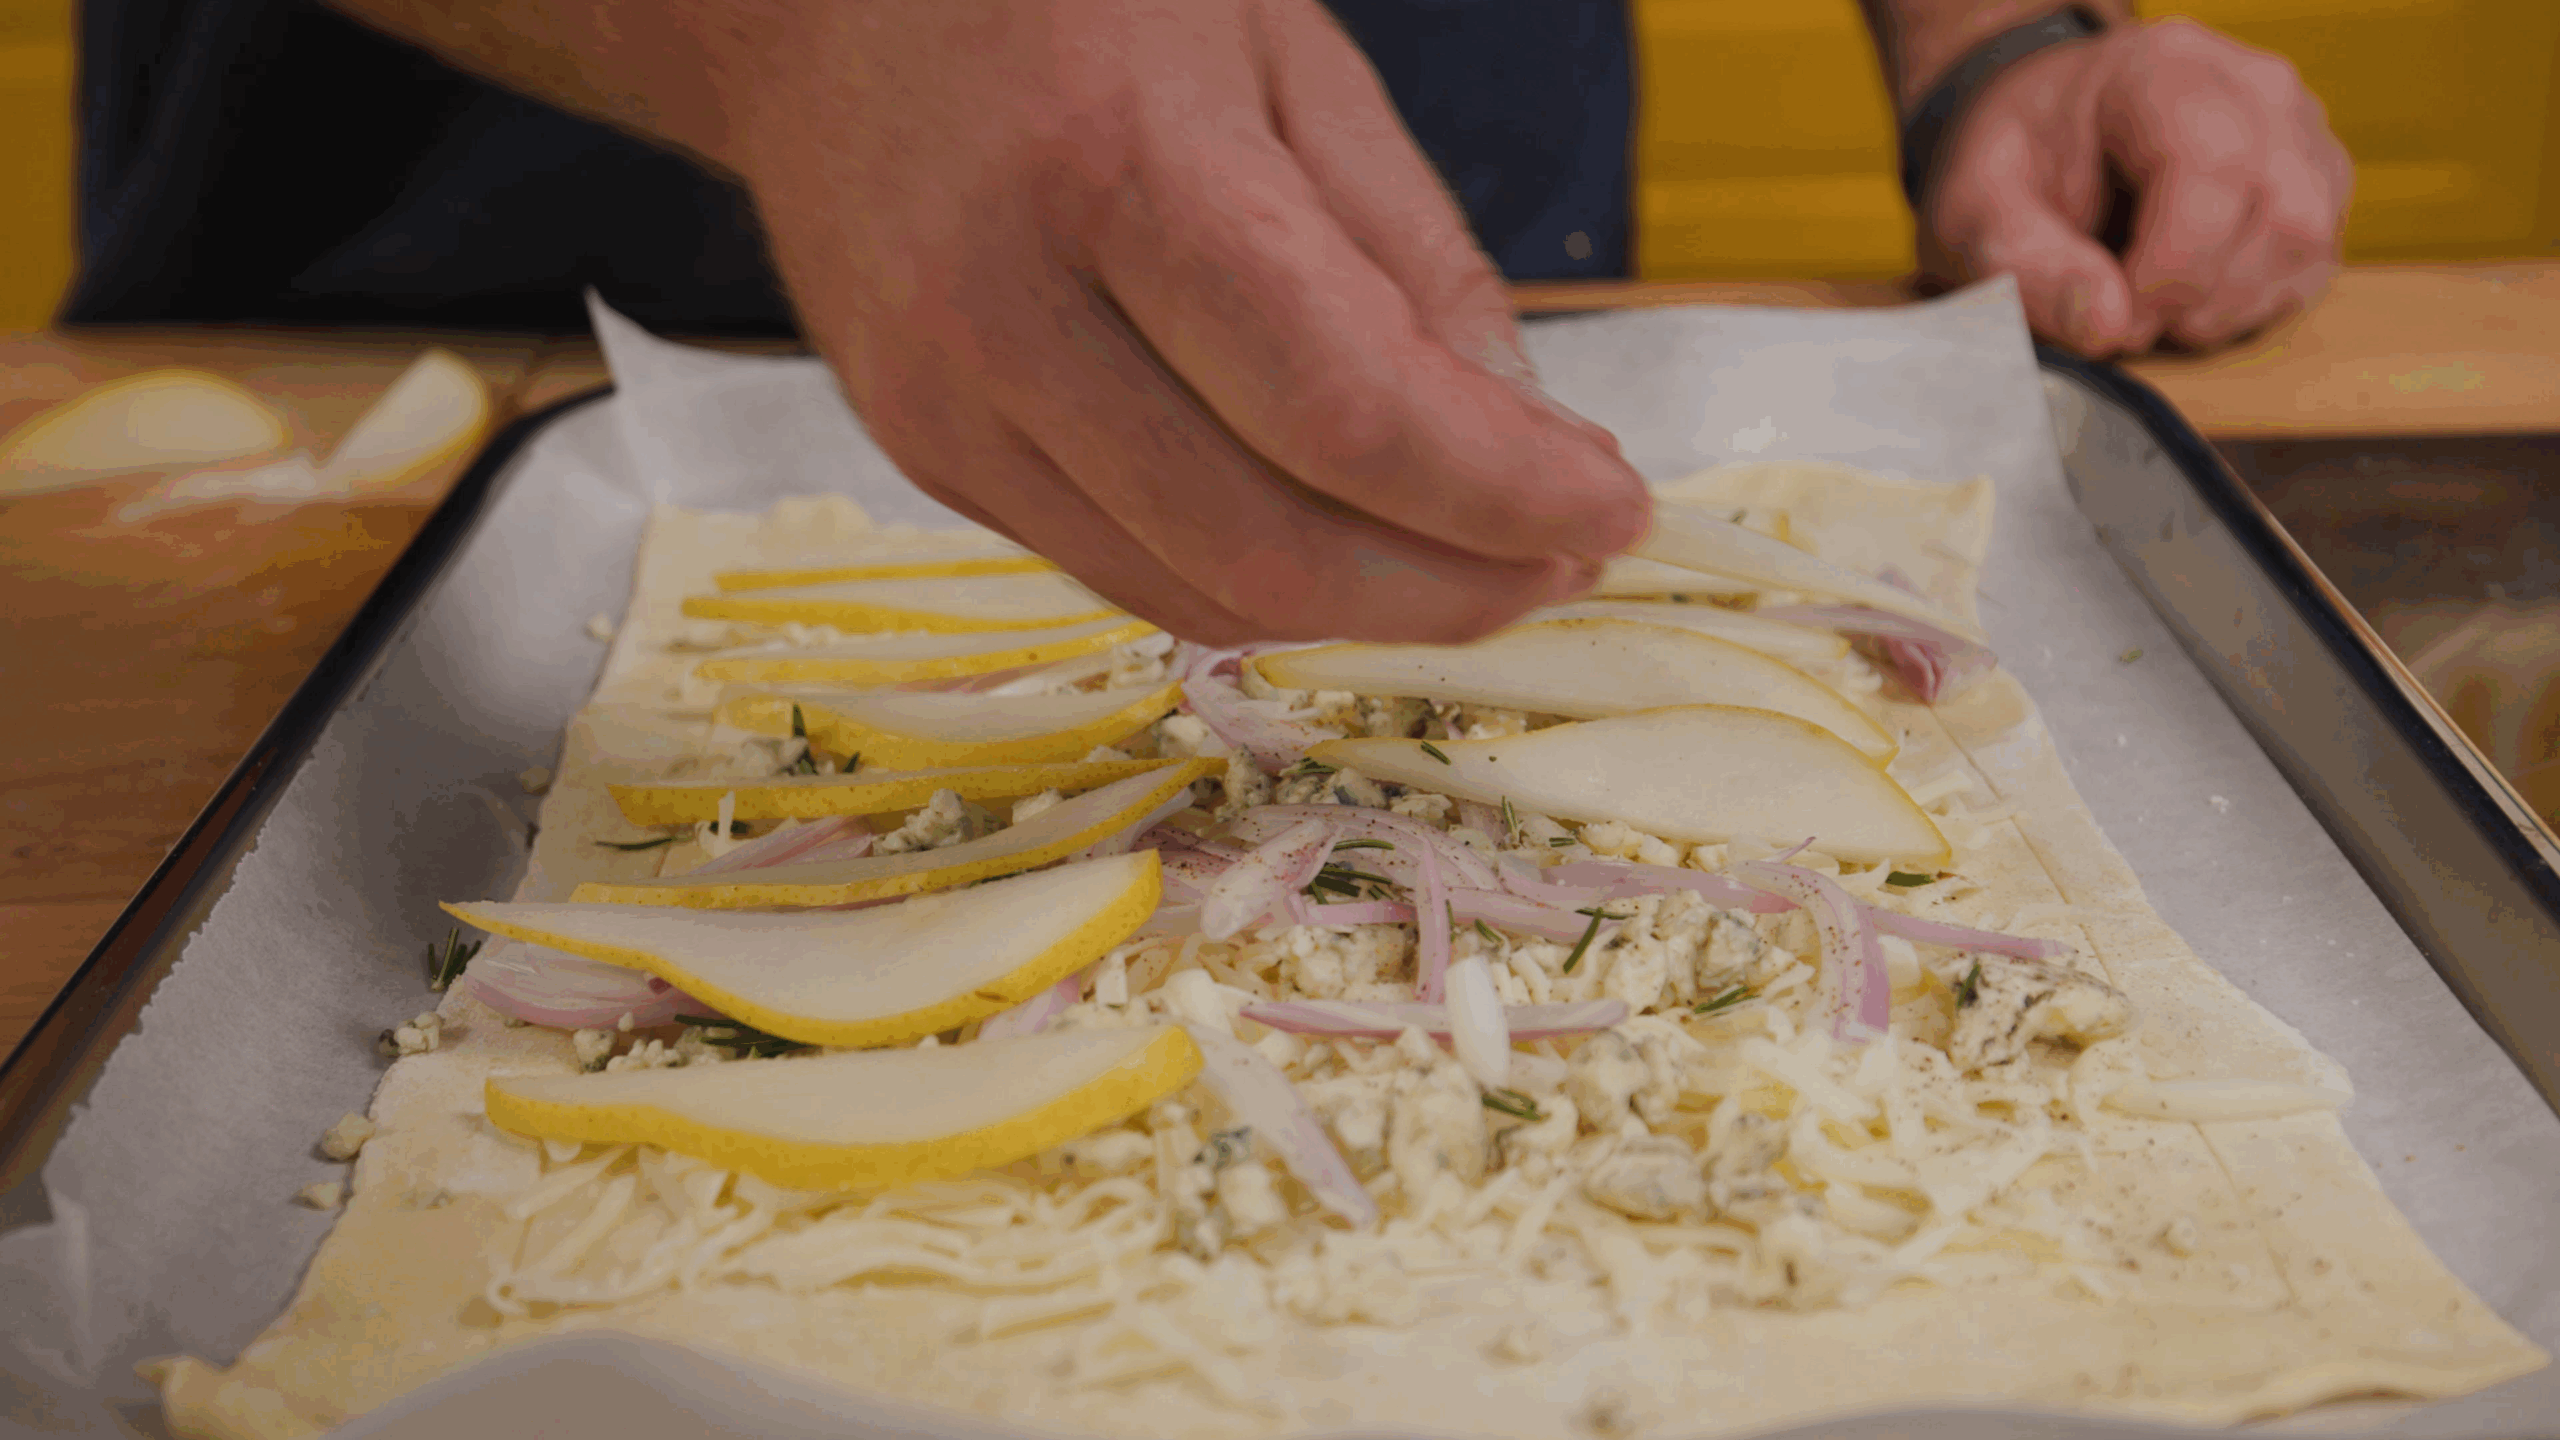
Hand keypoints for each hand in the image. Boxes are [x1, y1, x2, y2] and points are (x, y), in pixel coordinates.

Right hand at [714, 0, 1646, 643]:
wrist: (812, 1)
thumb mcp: (1282, 51)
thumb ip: (1409, 251)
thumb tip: (1521, 438)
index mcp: (1121, 166)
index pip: (1345, 408)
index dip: (1498, 491)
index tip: (1611, 506)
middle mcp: (1008, 308)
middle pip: (1268, 539)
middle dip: (1451, 585)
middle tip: (1558, 557)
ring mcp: (945, 401)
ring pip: (1193, 589)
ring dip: (1364, 605)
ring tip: (1471, 560)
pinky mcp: (924, 452)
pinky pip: (1120, 569)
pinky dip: (1253, 580)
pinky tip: (1338, 539)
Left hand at [1915, 17, 2352, 356]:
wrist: (2045, 128)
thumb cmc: (2015, 160)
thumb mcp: (1975, 210)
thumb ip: (2022, 264)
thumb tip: (2103, 326)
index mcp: (2162, 69)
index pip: (2213, 168)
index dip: (2174, 269)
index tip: (2117, 321)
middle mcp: (2250, 87)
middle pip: (2279, 210)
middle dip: (2200, 296)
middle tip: (2127, 321)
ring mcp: (2295, 130)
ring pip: (2307, 239)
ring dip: (2229, 306)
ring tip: (2154, 308)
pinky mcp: (2314, 179)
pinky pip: (2313, 260)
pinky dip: (2252, 303)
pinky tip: (2190, 299)